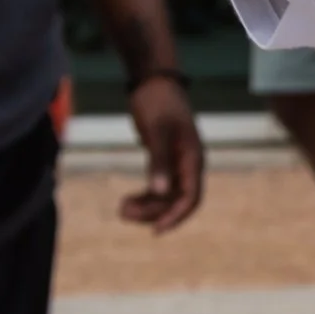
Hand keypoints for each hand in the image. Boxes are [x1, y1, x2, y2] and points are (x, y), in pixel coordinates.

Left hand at [122, 76, 203, 232]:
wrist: (154, 82)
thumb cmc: (157, 103)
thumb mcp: (157, 131)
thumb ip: (159, 161)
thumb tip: (160, 192)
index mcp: (192, 158)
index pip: (191, 196)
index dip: (176, 216)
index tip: (155, 231)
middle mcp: (188, 164)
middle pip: (177, 200)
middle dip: (153, 212)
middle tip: (124, 213)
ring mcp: (177, 163)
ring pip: (166, 196)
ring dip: (147, 206)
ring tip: (122, 208)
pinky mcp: (164, 160)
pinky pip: (159, 187)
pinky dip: (145, 196)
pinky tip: (128, 200)